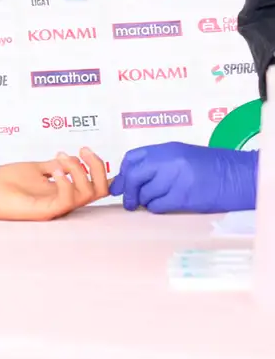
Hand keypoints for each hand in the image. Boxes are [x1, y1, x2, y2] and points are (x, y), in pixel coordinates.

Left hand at [0, 148, 108, 219]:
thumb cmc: (5, 183)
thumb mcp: (35, 168)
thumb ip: (53, 165)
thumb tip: (70, 157)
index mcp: (63, 191)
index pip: (95, 186)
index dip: (102, 169)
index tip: (86, 150)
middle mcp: (64, 200)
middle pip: (101, 191)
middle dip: (99, 167)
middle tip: (83, 150)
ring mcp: (57, 207)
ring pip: (88, 194)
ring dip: (80, 171)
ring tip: (60, 158)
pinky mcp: (46, 212)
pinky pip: (68, 200)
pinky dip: (67, 181)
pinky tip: (54, 170)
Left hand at [109, 142, 257, 212]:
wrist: (239, 177)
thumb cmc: (210, 167)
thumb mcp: (181, 156)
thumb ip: (156, 164)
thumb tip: (126, 181)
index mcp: (167, 149)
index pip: (132, 158)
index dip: (122, 173)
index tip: (119, 185)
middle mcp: (169, 161)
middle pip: (134, 176)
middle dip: (127, 191)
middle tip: (128, 203)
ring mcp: (176, 178)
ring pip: (145, 193)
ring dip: (145, 201)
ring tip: (155, 201)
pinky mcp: (183, 197)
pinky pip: (157, 206)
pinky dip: (156, 208)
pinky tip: (163, 206)